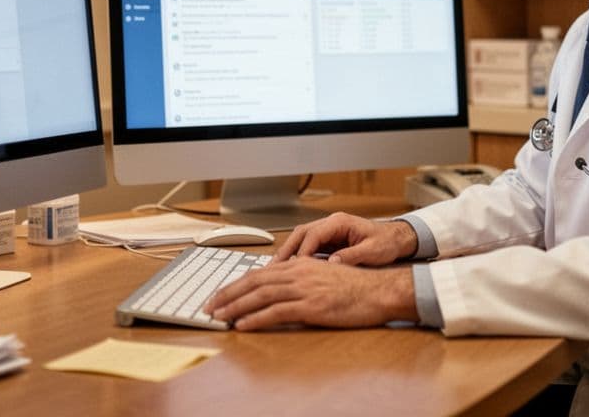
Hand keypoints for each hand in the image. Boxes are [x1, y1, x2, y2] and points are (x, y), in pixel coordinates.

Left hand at [205, 258, 416, 330]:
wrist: (379, 291)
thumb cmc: (355, 287)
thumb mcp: (323, 276)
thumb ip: (301, 279)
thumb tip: (279, 290)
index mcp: (299, 264)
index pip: (259, 272)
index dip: (236, 284)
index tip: (220, 294)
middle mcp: (298, 272)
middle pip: (254, 282)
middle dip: (227, 294)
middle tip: (209, 306)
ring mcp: (304, 288)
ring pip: (260, 296)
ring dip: (235, 307)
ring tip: (219, 316)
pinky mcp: (311, 306)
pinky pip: (276, 312)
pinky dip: (256, 319)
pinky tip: (243, 325)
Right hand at [274, 212, 417, 265]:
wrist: (395, 239)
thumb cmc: (386, 242)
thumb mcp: (372, 251)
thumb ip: (352, 256)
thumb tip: (331, 264)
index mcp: (340, 222)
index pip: (314, 234)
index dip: (303, 250)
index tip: (295, 266)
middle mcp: (331, 223)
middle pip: (301, 233)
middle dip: (286, 250)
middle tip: (273, 268)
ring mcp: (328, 231)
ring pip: (300, 239)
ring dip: (288, 253)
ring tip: (274, 271)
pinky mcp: (328, 240)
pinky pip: (307, 246)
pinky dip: (296, 257)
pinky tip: (289, 270)